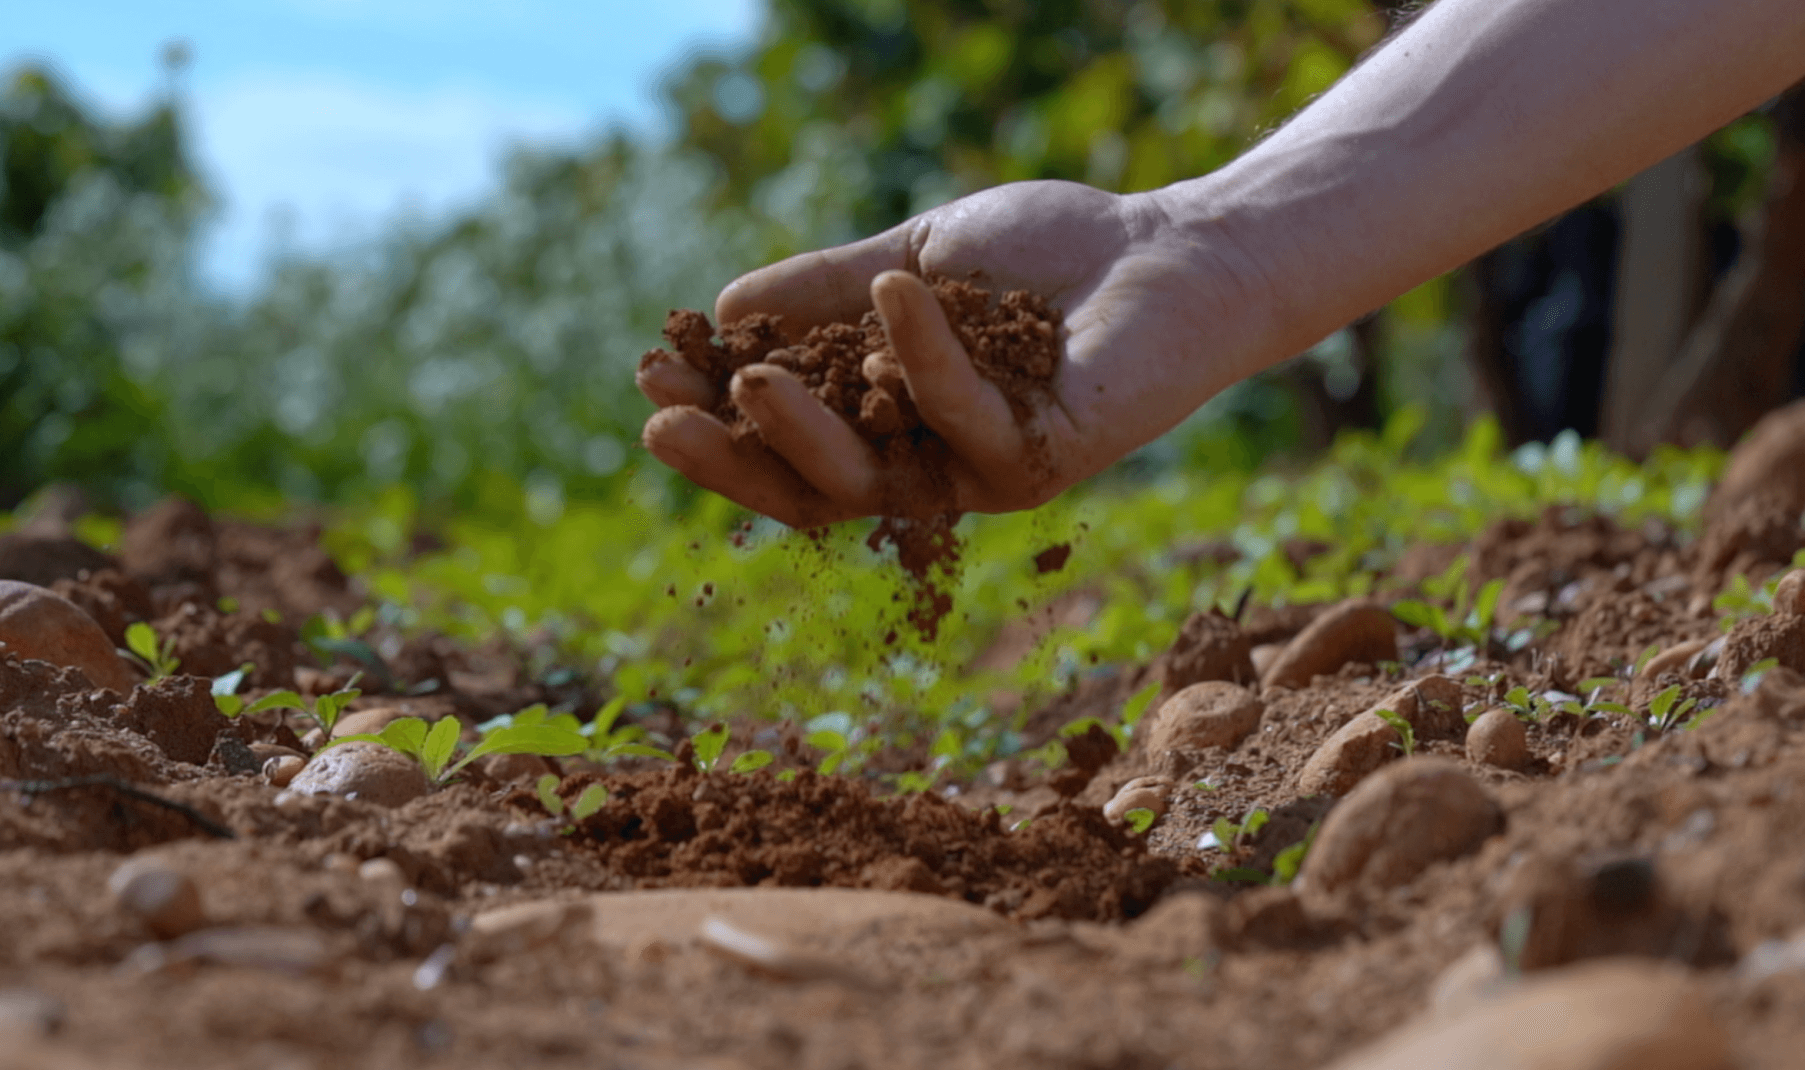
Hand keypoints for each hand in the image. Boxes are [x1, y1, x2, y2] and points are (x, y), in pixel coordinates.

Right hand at [637, 179, 1273, 527]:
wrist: (1169, 249)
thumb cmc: (1048, 257)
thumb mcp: (910, 262)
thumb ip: (825, 291)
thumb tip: (721, 309)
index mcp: (892, 429)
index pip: (788, 445)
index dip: (718, 425)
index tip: (650, 385)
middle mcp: (933, 468)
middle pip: (814, 490)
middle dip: (734, 460)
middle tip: (662, 424)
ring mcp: (987, 472)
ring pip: (877, 479)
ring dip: (806, 432)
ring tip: (747, 380)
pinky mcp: (1047, 456)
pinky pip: (968, 417)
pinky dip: (926, 358)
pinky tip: (893, 296)